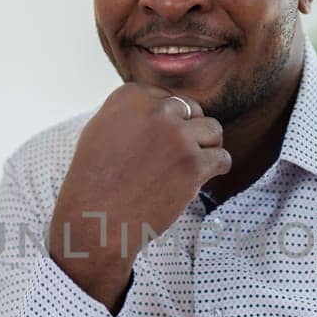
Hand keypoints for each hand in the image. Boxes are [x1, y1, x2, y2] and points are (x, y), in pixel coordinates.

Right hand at [49, 84, 229, 308]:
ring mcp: (177, 136)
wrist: (95, 219)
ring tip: (192, 166)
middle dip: (189, 131)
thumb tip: (160, 105)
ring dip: (207, 147)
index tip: (160, 144)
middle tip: (177, 157)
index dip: (170, 121)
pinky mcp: (193, 164)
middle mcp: (155, 110)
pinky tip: (202, 178)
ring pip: (213, 130)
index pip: (167, 98)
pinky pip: (222, 158)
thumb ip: (130, 113)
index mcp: (131, 97)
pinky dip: (217, 168)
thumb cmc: (93, 181)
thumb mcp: (101, 129)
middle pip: (192, 110)